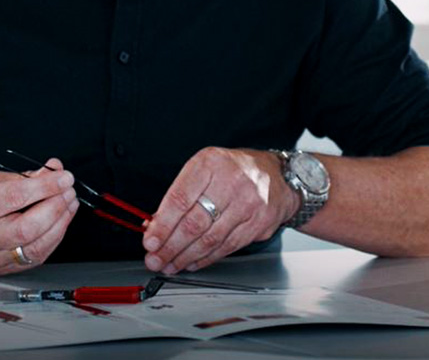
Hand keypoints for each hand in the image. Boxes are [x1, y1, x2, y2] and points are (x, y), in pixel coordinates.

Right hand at [0, 158, 77, 274]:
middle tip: (68, 191)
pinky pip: (34, 258)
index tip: (64, 177)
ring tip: (69, 204)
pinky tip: (59, 223)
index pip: (16, 198)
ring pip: (35, 248)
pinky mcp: (0, 268)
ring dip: (60, 225)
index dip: (46, 187)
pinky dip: (51, 239)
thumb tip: (54, 172)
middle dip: (55, 208)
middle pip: (28, 228)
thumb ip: (24, 178)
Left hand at [143, 147, 295, 274]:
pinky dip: (205, 258)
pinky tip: (191, 262)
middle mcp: (231, 182)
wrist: (278, 176)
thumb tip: (155, 226)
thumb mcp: (205, 169)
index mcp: (211, 164)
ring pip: (210, 239)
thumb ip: (181, 195)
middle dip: (170, 246)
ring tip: (170, 265)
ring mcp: (248, 204)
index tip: (150, 241)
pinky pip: (226, 247)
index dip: (163, 225)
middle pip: (194, 223)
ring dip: (185, 257)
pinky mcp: (259, 223)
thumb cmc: (234, 171)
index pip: (180, 199)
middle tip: (155, 259)